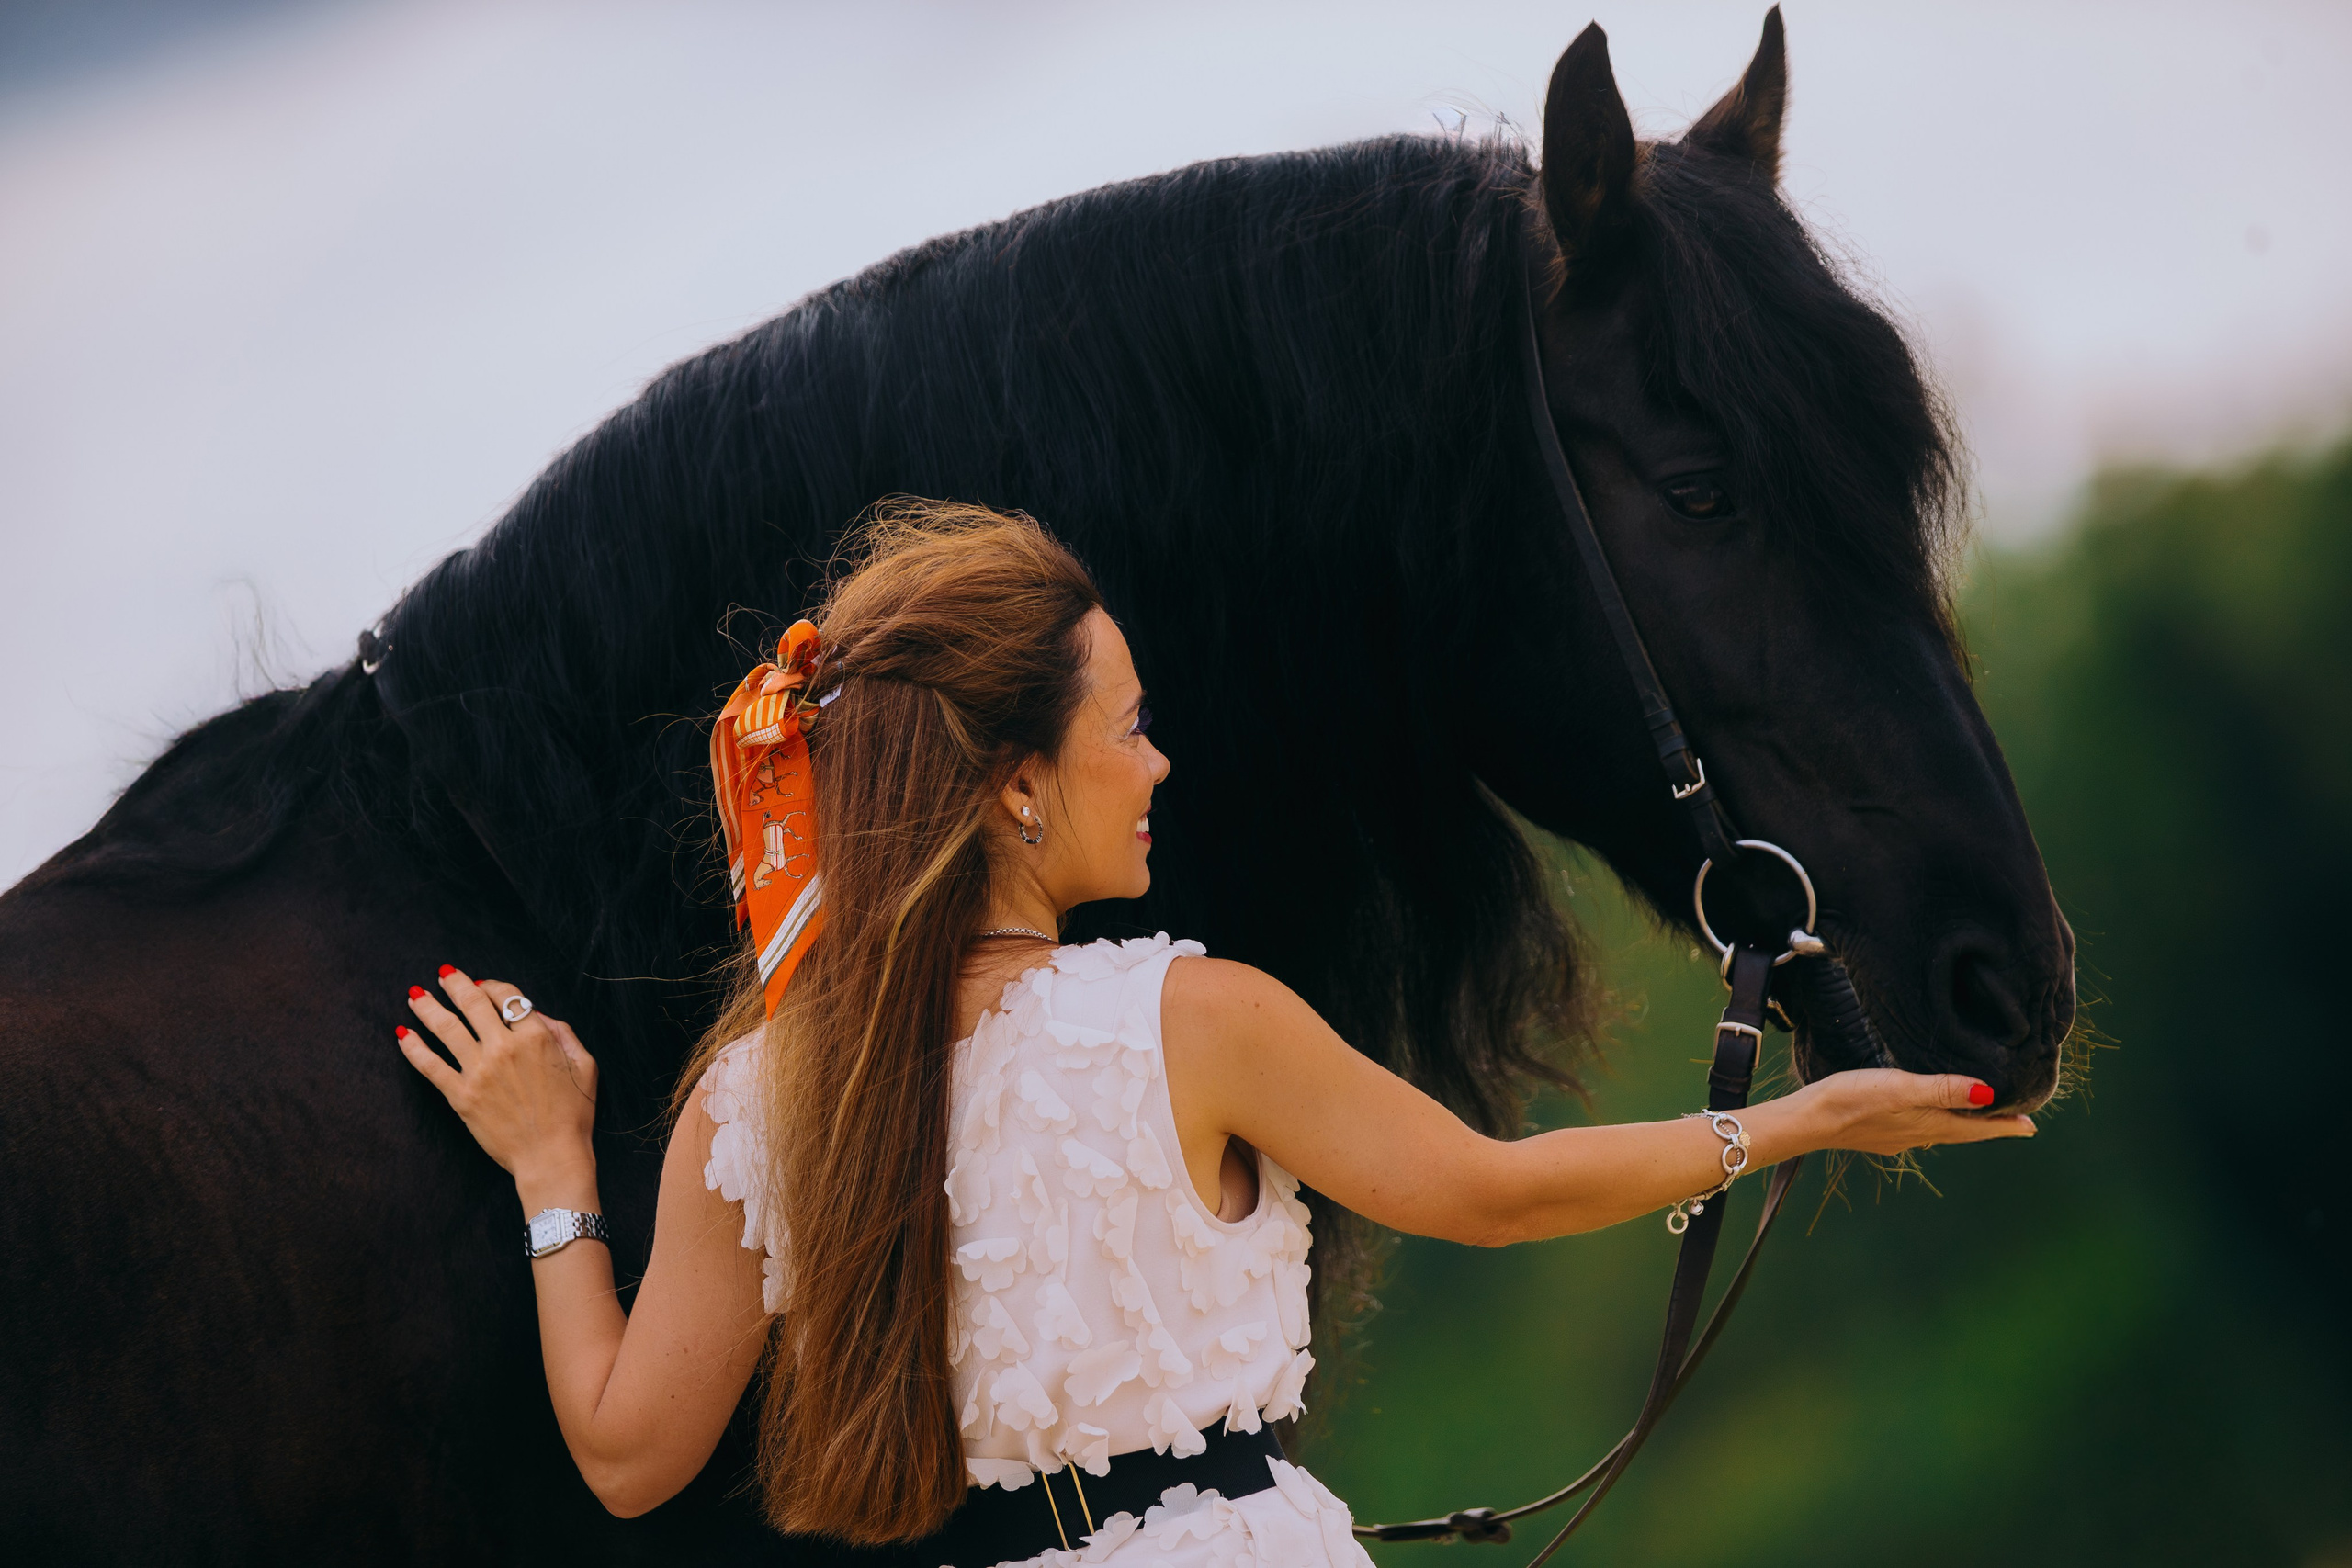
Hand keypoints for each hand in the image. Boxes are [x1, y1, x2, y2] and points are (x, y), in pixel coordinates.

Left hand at [397, 966, 599, 1184]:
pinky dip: (413, 1047)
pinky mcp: (460, 1095)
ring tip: (415, 995)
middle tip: (443, 975)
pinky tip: (403, 1034)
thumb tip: (537, 1015)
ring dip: (427, 1007)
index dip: (491, 985)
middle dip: (454, 984)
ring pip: (445, 1028)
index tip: (482, 985)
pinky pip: (430, 1065)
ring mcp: (478, 1071)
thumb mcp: (584, 1065)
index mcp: (536, 1037)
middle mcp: (503, 1047)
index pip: (506, 997)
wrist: (551, 1156)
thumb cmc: (573, 1114)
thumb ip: (562, 1033)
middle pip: (471, 1003)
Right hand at [1791, 1068, 2036, 1156]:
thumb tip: (1987, 1094)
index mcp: (1929, 1124)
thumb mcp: (1901, 1088)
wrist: (1808, 1120)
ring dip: (1963, 1125)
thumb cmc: (1853, 1099)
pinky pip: (1918, 1129)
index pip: (1977, 1128)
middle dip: (1989, 1126)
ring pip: (1941, 1131)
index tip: (2031, 1127)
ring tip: (1976, 1115)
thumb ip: (1942, 1089)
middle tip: (2013, 1121)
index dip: (2005, 1126)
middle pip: (1963, 1132)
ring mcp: (1898, 1137)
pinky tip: (1923, 1114)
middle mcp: (1919, 1135)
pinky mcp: (1879, 1132)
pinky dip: (1935, 1122)